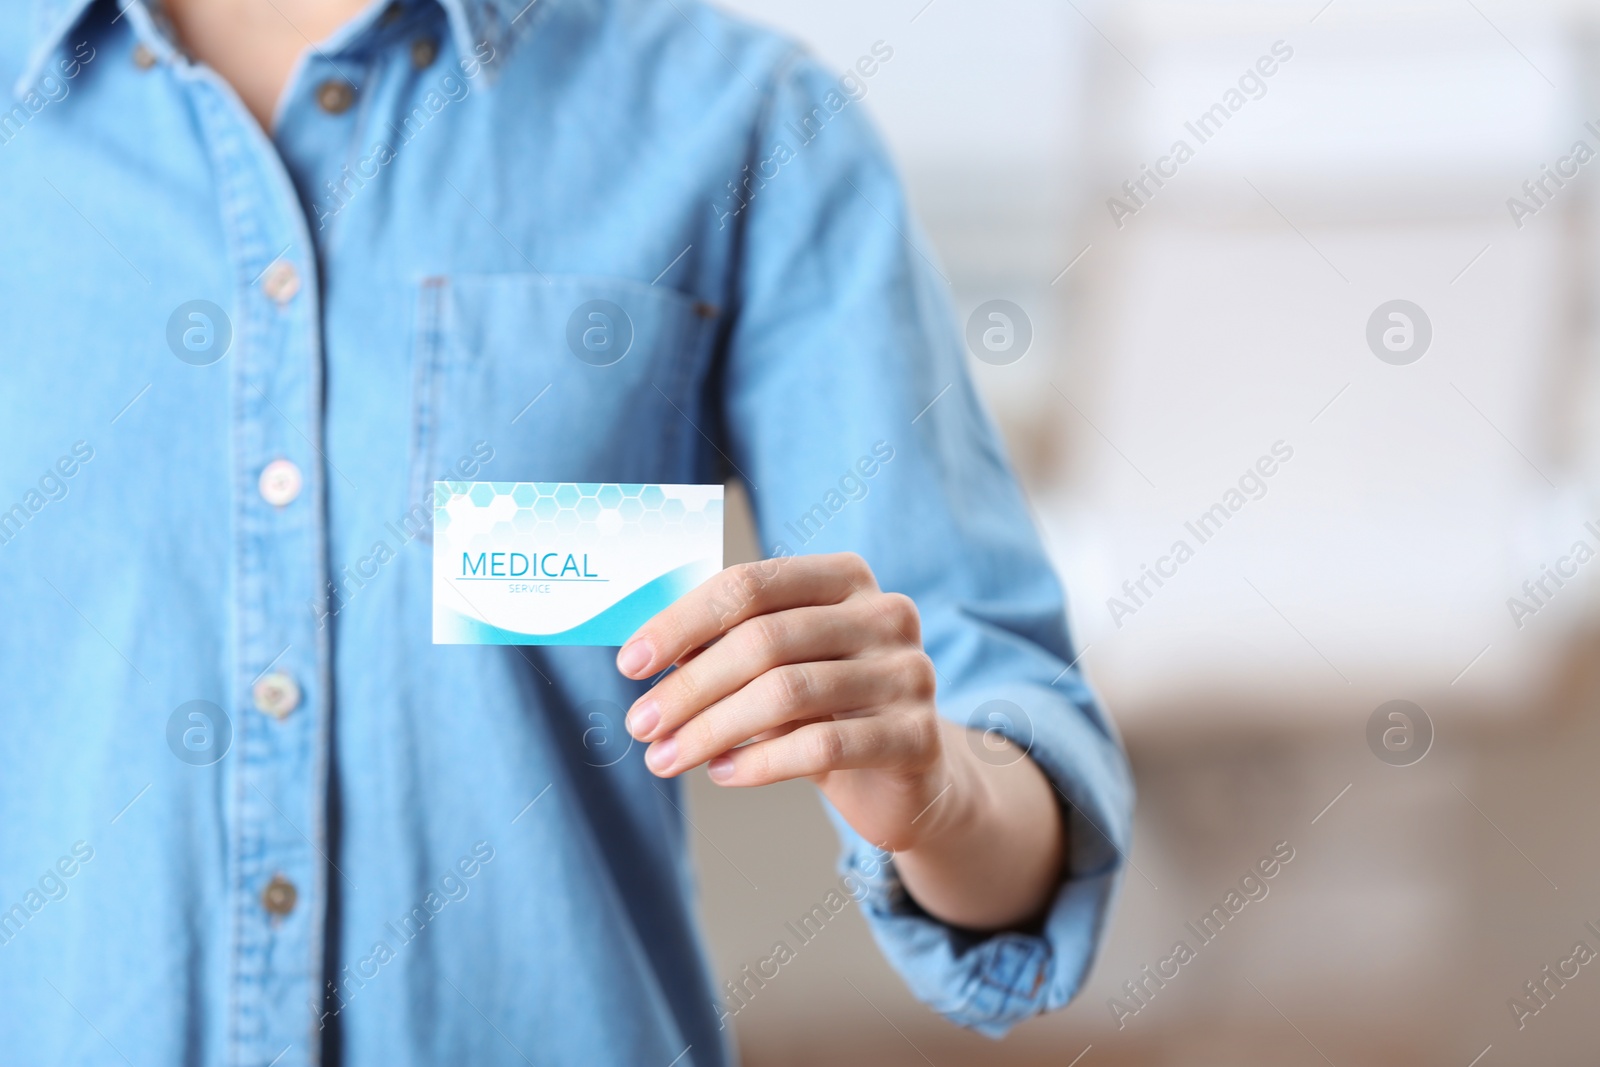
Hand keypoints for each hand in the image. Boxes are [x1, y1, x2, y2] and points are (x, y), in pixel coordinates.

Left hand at [616, 552, 950, 852]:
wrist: (905, 775)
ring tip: (665, 757)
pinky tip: (722, 773)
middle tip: (641, 723)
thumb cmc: (825, 709)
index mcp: (845, 579)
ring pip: (788, 693)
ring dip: (711, 729)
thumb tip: (644, 652)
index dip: (683, 620)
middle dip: (689, 686)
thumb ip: (726, 647)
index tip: (630, 663)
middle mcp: (885, 614)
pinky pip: (823, 746)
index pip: (751, 584)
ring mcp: (908, 673)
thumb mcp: (777, 667)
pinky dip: (759, 762)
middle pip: (765, 640)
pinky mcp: (917, 735)